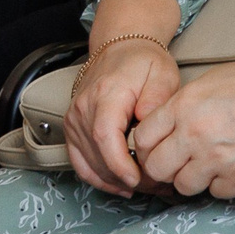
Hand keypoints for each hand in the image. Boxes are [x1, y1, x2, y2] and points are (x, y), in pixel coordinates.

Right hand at [63, 35, 178, 194]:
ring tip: (146, 184)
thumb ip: (157, 99)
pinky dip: (98, 178)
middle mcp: (83, 108)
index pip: (104, 136)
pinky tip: (120, 184)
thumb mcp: (161, 74)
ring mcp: (74, 120)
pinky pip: (79, 162)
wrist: (119, 48)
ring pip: (89, 163)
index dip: (119, 163)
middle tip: (157, 185)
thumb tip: (148, 125)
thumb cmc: (141, 62)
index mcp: (104, 94)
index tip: (138, 178)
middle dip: (127, 178)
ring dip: (116, 181)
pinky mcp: (73, 128)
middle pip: (98, 155)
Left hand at [130, 58, 234, 197]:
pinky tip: (227, 169)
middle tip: (174, 162)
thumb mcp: (207, 83)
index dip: (145, 146)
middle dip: (162, 167)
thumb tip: (164, 125)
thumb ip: (180, 105)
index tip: (153, 148)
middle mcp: (195, 135)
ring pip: (183, 186)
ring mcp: (217, 159)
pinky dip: (219, 185)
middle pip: (156, 168)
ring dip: (189, 178)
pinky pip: (216, 193)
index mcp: (183, 107)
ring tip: (202, 166)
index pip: (142, 138)